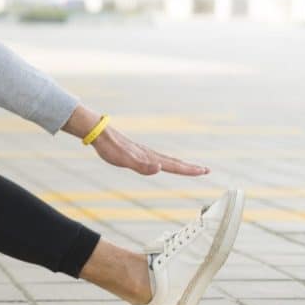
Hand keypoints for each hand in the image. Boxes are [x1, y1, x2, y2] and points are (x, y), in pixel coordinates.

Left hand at [91, 125, 209, 175]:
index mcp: (150, 158)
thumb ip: (142, 166)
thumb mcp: (125, 160)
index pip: (173, 165)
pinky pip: (155, 158)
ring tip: (188, 167)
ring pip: (166, 159)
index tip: (204, 171)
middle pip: (174, 162)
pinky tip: (160, 163)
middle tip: (205, 170)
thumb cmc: (111, 147)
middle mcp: (149, 155)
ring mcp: (143, 153)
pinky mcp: (135, 152)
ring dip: (179, 164)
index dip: (189, 170)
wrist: (99, 133)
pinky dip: (164, 162)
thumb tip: (159, 169)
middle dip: (189, 167)